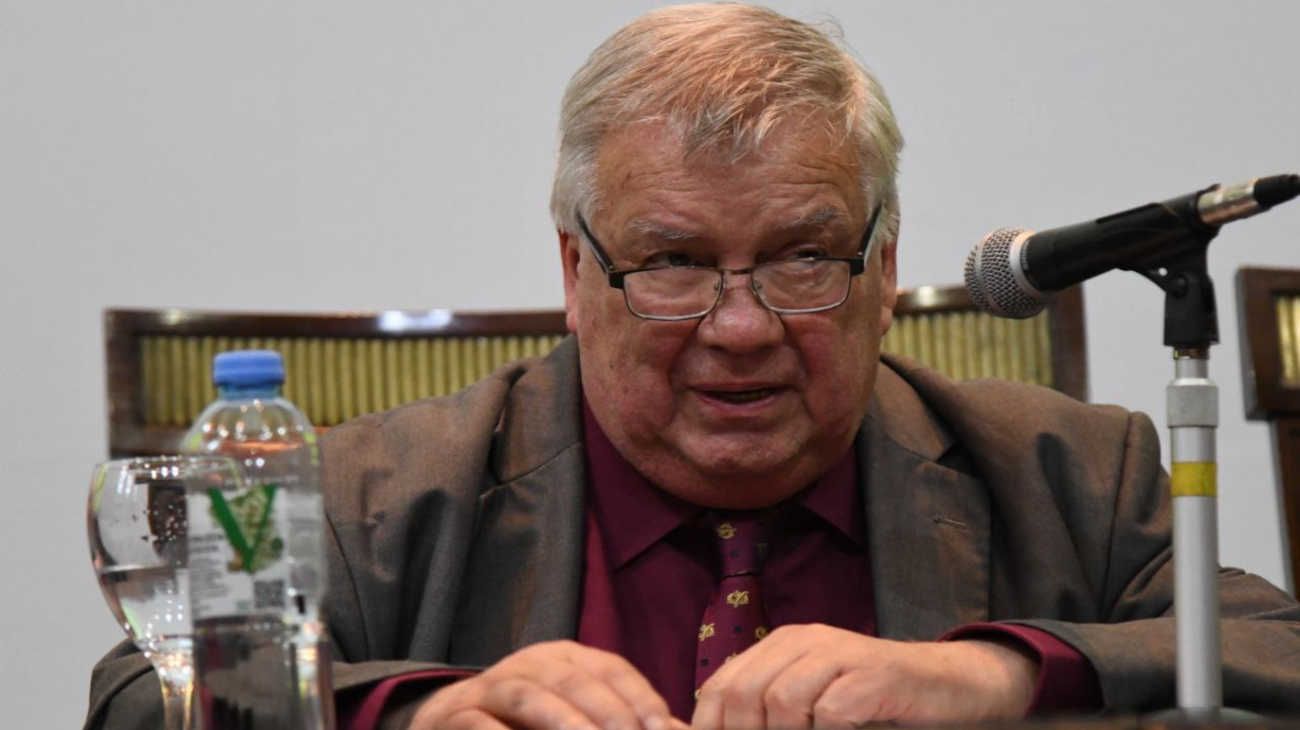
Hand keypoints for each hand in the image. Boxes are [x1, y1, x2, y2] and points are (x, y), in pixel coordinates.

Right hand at [408, 640, 686, 729]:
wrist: (448, 722)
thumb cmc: (527, 725)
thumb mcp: (573, 717)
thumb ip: (618, 722)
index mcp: (565, 658)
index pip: (611, 669)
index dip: (639, 697)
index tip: (662, 728)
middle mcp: (529, 664)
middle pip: (573, 680)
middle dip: (607, 713)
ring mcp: (489, 687)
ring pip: (529, 696)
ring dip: (562, 722)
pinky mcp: (455, 716)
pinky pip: (480, 723)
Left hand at [691, 624, 1036, 728]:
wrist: (945, 685)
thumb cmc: (871, 701)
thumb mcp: (813, 699)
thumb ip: (771, 710)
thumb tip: (715, 729)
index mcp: (783, 645)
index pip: (723, 684)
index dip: (710, 723)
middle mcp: (806, 640)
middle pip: (746, 691)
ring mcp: (839, 654)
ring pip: (782, 699)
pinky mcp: (871, 676)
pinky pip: (830, 713)